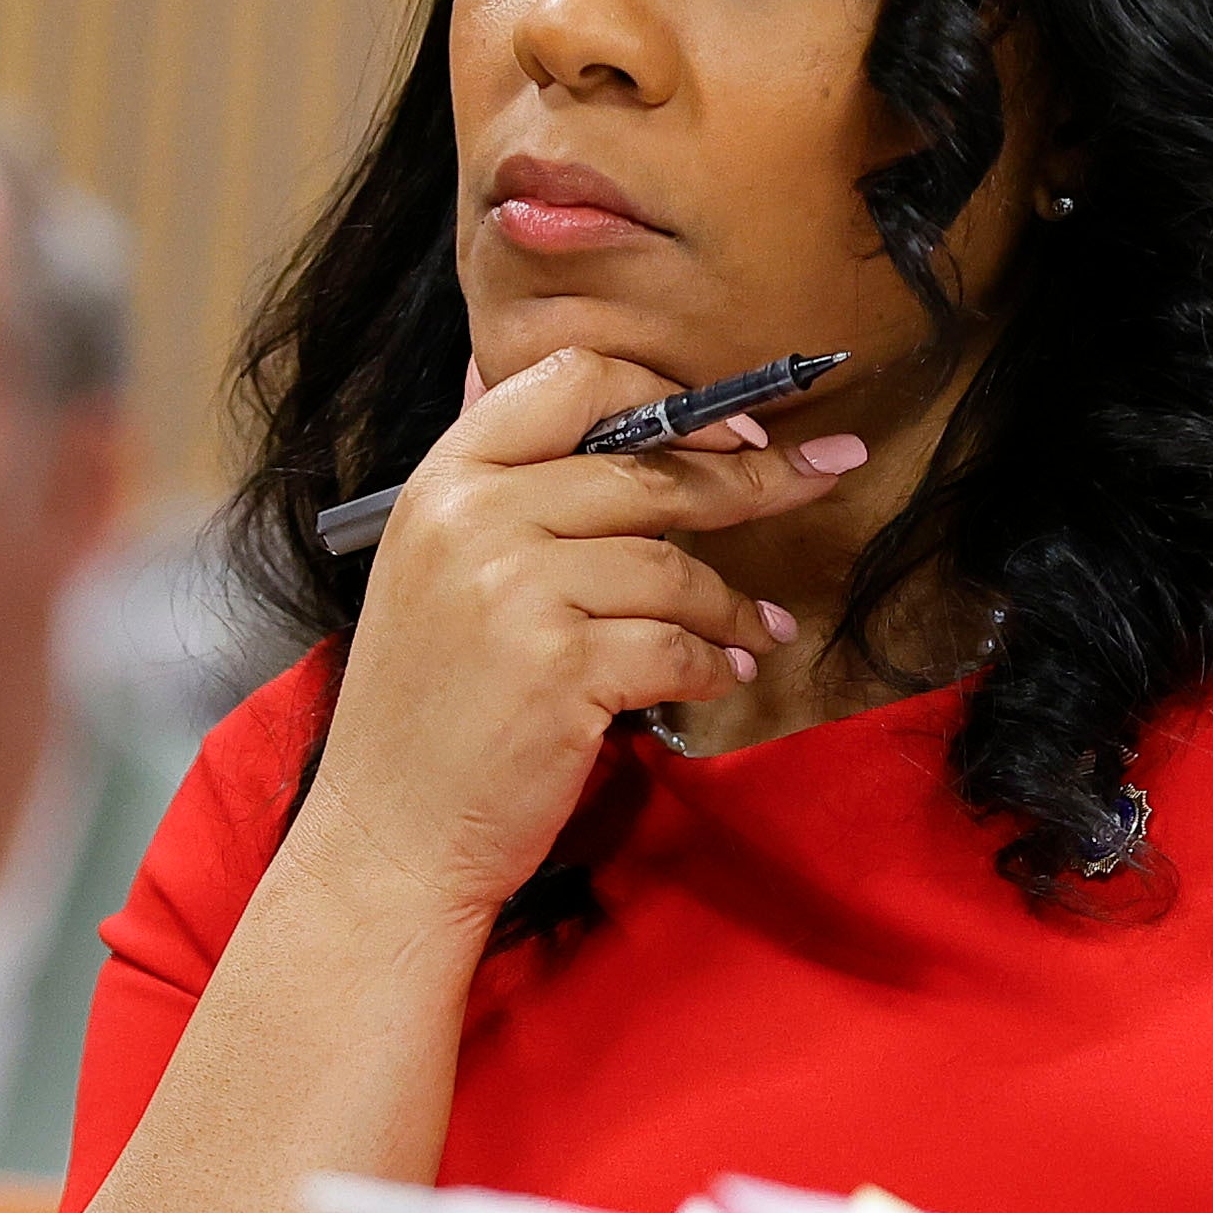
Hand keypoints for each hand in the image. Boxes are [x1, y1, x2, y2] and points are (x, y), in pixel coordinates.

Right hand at [297, 349, 863, 920]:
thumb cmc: (430, 705)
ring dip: (732, 604)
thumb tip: (614, 407)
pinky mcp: (561, 670)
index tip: (737, 428)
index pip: (572, 380)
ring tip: (759, 629)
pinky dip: (715, 663)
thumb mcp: (435, 568)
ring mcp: (515, 594)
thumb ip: (511, 489)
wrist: (388, 832)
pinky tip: (725, 675)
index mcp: (445, 480)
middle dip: (754, 477)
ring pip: (675, 567)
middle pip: (649, 471)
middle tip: (824, 475)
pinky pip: (677, 646)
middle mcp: (474, 520)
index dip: (670, 398)